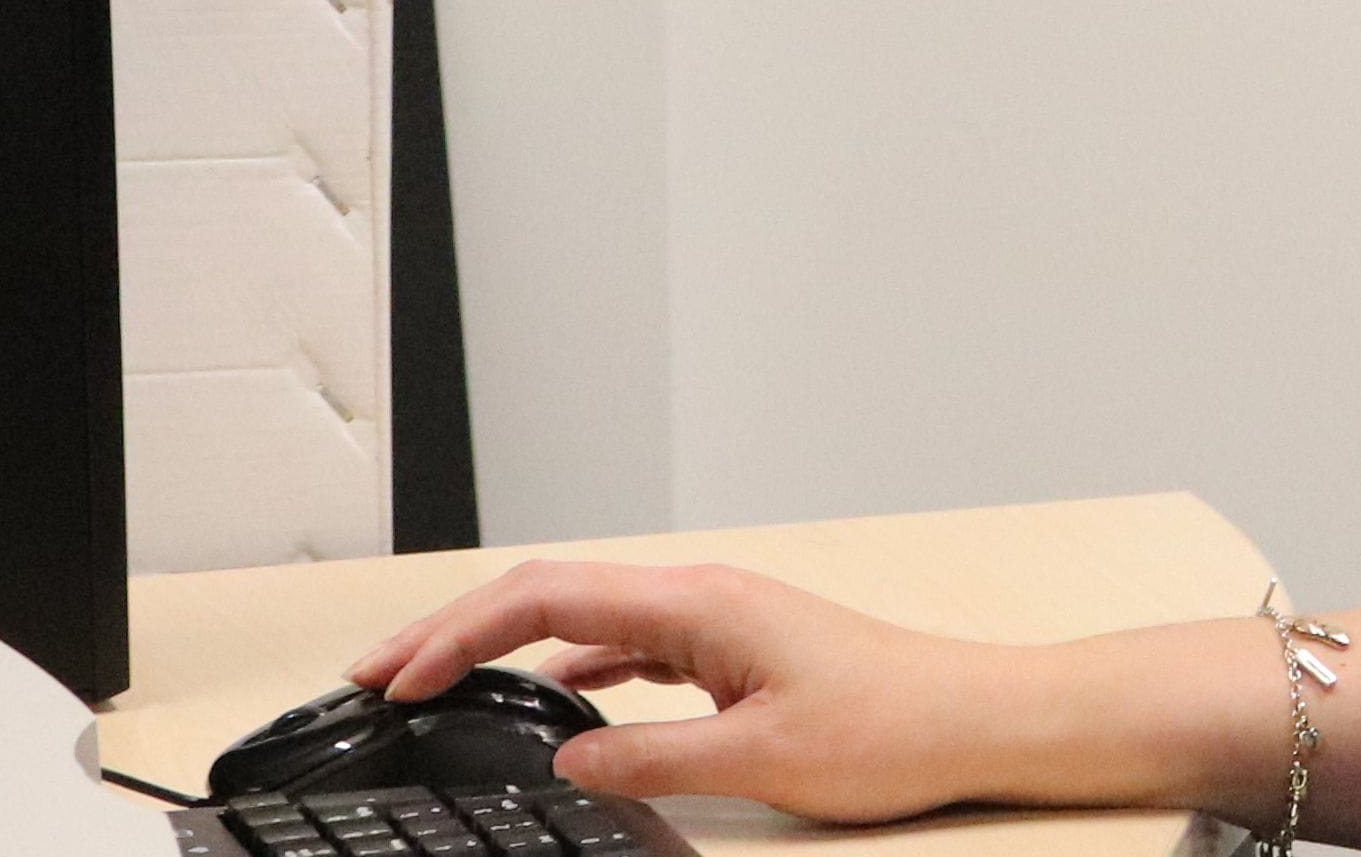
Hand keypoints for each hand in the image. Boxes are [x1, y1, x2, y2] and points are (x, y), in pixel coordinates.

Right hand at [342, 561, 1051, 821]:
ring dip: (508, 652)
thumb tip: (571, 763)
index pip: (546, 598)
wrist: (978, 718)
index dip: (459, 633)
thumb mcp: (758, 760)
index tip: (400, 674)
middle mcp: (701, 598)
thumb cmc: (896, 726)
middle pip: (550, 597)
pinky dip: (572, 672)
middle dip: (457, 631)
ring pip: (585, 622)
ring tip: (441, 684)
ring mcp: (718, 622)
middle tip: (382, 672)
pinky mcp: (735, 652)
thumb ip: (651, 760)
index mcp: (697, 603)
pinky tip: (549, 706)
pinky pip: (630, 650)